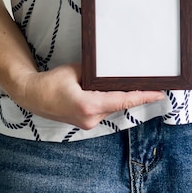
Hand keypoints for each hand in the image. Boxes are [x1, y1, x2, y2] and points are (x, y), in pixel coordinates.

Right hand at [14, 63, 164, 129]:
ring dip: (121, 97)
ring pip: (112, 107)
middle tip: (153, 84)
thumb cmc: (51, 82)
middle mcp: (91, 118)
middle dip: (135, 94)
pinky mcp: (86, 122)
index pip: (122, 100)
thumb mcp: (75, 70)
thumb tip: (111, 69)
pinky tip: (115, 90)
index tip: (159, 94)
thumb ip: (95, 72)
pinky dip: (110, 100)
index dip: (143, 96)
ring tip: (134, 84)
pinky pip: (104, 109)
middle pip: (120, 104)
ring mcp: (89, 123)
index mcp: (89, 105)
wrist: (32, 96)